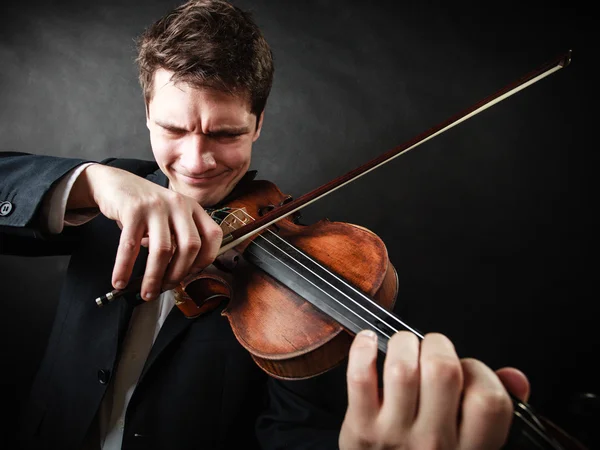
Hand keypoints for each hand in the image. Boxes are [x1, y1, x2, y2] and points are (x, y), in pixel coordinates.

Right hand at [70, 164, 222, 298]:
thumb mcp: (170, 216)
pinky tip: (120, 281)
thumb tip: (176, 276)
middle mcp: (179, 204)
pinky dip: (124, 268)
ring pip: (162, 250)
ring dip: (154, 277)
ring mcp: (157, 205)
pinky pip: (130, 246)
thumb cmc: (146, 208)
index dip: (204, 260)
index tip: (189, 275)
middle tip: (165, 288)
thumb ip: (178, 239)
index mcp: (193, 208)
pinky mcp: (133, 209)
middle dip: (178, 274)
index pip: (212, 236)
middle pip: (190, 246)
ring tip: (146, 292)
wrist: (115, 183)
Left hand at [339, 331, 528, 449]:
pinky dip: (362, 350)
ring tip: (404, 347)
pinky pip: (360, 378)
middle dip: (438, 345)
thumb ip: (496, 410)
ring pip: (402, 369)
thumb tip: (514, 377)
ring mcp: (395, 435)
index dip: (480, 372)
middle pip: (442, 371)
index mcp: (471, 448)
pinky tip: (368, 341)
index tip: (466, 371)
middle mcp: (435, 442)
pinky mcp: (361, 429)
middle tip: (432, 350)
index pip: (489, 399)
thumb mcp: (473, 445)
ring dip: (403, 344)